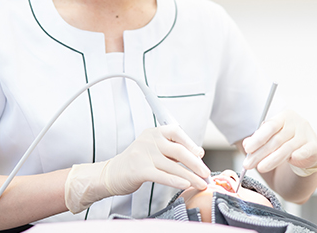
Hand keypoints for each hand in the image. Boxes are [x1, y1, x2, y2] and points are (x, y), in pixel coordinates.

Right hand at [65, 125, 209, 213]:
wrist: (110, 173)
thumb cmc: (135, 162)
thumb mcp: (153, 148)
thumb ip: (171, 148)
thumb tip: (197, 153)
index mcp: (153, 132)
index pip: (176, 132)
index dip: (191, 143)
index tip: (201, 154)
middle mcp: (149, 140)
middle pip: (179, 150)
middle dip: (196, 163)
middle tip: (206, 173)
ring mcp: (143, 154)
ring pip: (173, 166)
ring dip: (190, 176)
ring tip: (201, 184)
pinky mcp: (139, 170)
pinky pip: (162, 176)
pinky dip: (176, 181)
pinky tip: (185, 185)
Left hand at [241, 110, 316, 174]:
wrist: (309, 149)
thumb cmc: (286, 141)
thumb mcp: (272, 138)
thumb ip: (259, 139)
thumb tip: (246, 144)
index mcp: (284, 117)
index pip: (270, 127)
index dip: (258, 138)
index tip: (247, 149)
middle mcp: (296, 123)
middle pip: (276, 140)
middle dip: (260, 153)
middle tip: (248, 164)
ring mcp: (306, 134)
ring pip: (287, 148)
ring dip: (272, 160)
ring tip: (260, 168)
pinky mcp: (315, 146)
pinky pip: (305, 151)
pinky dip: (299, 155)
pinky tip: (292, 159)